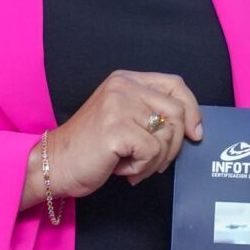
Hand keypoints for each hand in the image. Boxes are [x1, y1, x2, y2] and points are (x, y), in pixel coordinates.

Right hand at [39, 69, 203, 198]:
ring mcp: (119, 105)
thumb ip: (150, 114)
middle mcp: (123, 86)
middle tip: (155, 162)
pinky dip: (142, 168)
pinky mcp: (117, 128)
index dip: (192, 109)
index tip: (195, 133)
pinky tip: (122, 169)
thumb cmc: (90, 148)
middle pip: (177, 112)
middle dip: (174, 145)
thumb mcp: (123, 118)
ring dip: (155, 161)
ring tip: (132, 166)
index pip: (175, 84)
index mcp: (126, 80)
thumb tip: (192, 127)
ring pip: (167, 135)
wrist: (54, 164)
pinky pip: (153, 152)